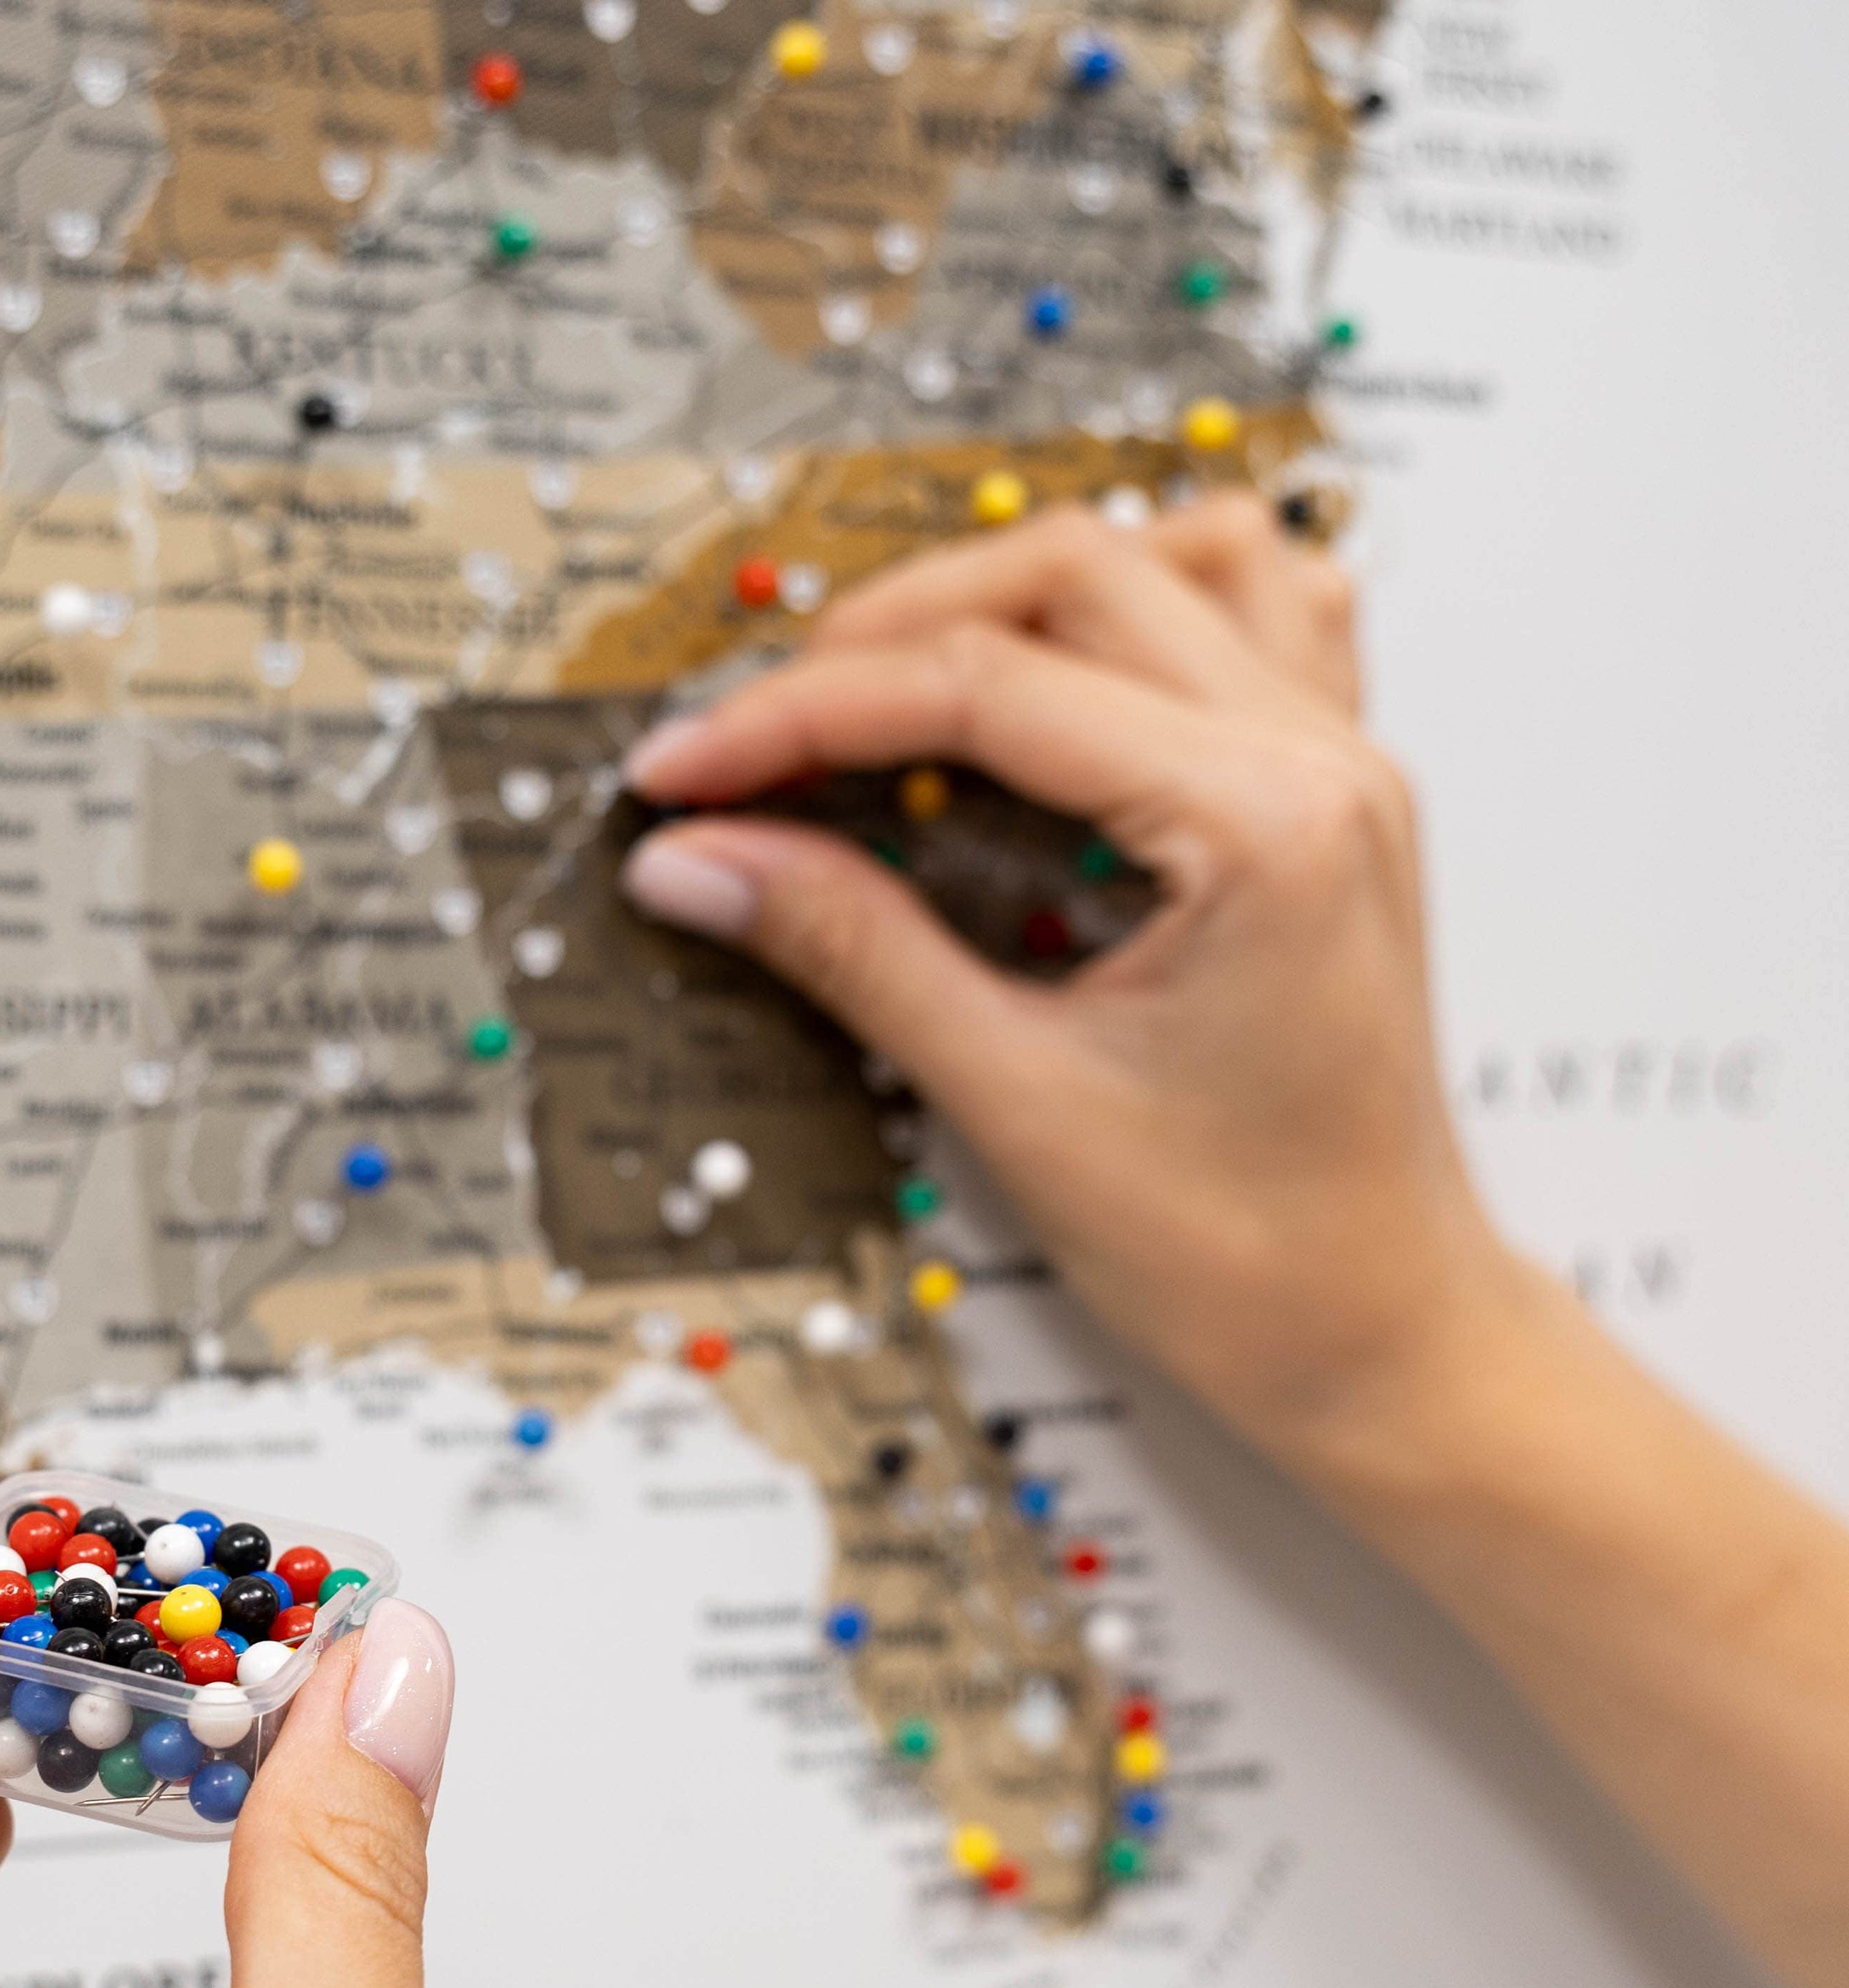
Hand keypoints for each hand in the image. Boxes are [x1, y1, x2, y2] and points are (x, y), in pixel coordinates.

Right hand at [617, 495, 1520, 1480]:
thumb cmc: (1254, 1257)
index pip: (987, 689)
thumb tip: (705, 860)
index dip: (806, 715)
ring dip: (1015, 595)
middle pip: (1074, 577)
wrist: (1382, 1339)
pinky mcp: (1324, 803)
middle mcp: (1319, 764)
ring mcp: (1338, 770)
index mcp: (1263, 825)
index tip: (692, 768)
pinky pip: (1250, 624)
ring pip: (1170, 561)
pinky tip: (1054, 684)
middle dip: (887, 636)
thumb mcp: (1018, 1102)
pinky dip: (1136, 618)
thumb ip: (853, 949)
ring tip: (892, 685)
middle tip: (758, 735)